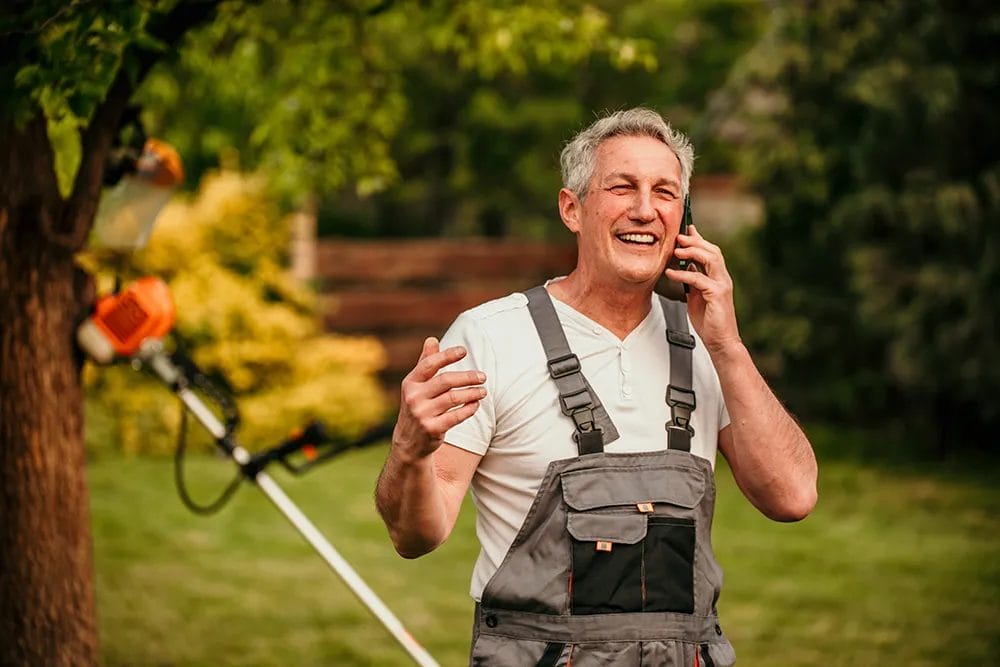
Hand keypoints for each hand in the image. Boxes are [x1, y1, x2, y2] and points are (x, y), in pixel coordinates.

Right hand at [393, 337, 485, 462]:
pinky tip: (475, 404)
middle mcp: (413, 397)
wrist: (409, 442)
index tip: (464, 351)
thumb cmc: (418, 406)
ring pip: (453, 398)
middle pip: (445, 381)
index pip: (429, 365)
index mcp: (410, 382)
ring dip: (471, 393)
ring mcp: (421, 414)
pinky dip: (468, 409)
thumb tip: (432, 339)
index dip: (446, 356)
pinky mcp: (431, 429)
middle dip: (467, 377)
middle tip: (483, 376)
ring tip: (483, 391)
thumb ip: (425, 363)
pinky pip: (456, 416)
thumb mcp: (417, 385)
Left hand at [664, 224, 741, 353]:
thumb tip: (686, 268)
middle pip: (712, 250)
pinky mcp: (717, 295)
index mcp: (718, 277)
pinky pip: (699, 279)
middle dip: (694, 241)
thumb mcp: (697, 297)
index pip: (710, 252)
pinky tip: (671, 274)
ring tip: (676, 251)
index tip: (686, 229)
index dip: (699, 239)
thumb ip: (693, 282)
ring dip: (692, 252)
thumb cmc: (709, 321)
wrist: (720, 341)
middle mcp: (723, 278)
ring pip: (710, 259)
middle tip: (678, 237)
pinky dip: (683, 275)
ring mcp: (722, 286)